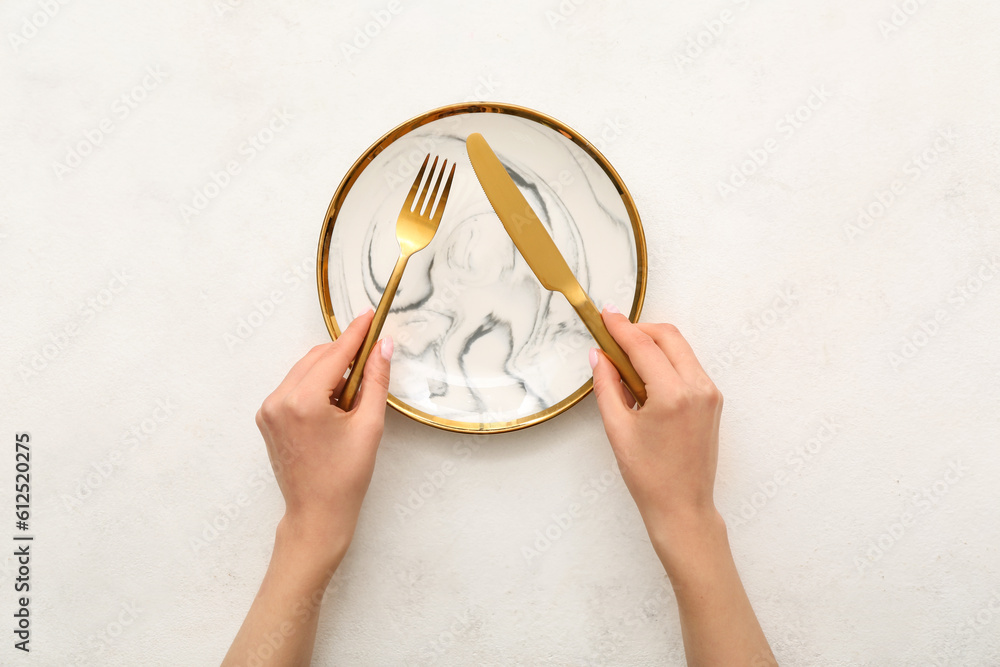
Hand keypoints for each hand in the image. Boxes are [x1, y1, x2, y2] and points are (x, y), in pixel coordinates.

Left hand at [222, 312, 392, 666]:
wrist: (316, 515)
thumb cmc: (346, 477)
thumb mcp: (369, 425)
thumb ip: (376, 380)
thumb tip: (383, 347)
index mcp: (303, 401)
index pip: (334, 354)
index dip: (356, 334)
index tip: (370, 316)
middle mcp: (279, 400)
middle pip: (316, 358)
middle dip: (344, 352)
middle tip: (372, 351)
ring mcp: (268, 409)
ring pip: (304, 370)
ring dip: (330, 368)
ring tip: (356, 385)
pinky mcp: (267, 418)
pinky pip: (294, 386)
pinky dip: (315, 384)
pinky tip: (336, 398)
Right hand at [590, 308, 722, 551]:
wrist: (682, 506)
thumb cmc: (648, 476)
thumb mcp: (617, 428)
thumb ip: (606, 386)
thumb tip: (599, 355)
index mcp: (673, 395)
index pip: (643, 346)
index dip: (620, 327)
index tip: (605, 315)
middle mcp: (698, 388)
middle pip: (668, 337)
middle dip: (639, 330)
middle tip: (613, 334)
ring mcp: (710, 393)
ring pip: (680, 349)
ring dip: (653, 344)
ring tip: (625, 358)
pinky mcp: (713, 400)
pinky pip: (688, 366)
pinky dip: (666, 361)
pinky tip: (644, 376)